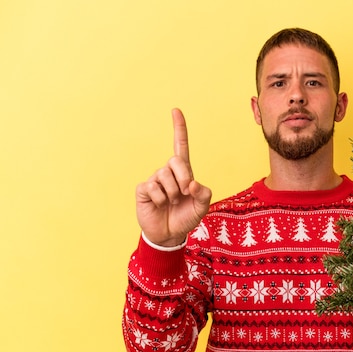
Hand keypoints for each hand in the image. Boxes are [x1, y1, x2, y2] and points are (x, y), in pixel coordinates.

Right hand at [135, 108, 211, 245]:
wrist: (169, 234)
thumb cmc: (185, 217)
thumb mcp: (201, 207)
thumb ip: (204, 194)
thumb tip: (192, 184)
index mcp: (183, 172)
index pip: (180, 146)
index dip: (179, 129)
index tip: (175, 110)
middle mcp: (168, 172)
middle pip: (175, 160)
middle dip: (184, 177)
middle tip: (185, 193)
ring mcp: (154, 180)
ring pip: (164, 176)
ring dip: (172, 193)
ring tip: (171, 202)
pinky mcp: (143, 189)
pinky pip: (153, 188)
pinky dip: (160, 199)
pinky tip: (159, 205)